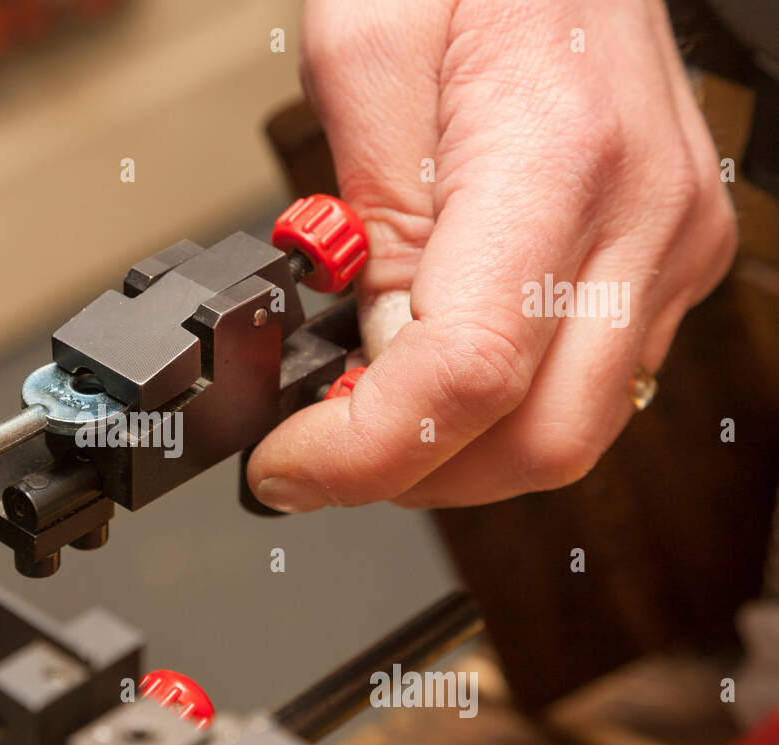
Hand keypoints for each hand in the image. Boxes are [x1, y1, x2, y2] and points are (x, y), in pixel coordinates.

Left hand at [248, 0, 736, 511]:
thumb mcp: (362, 54)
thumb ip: (364, 218)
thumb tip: (369, 348)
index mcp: (555, 159)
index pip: (467, 374)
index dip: (365, 452)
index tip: (289, 465)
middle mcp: (639, 217)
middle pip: (540, 441)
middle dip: (412, 475)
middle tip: (322, 449)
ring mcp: (668, 245)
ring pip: (572, 432)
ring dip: (459, 454)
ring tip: (376, 408)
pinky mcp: (670, 258)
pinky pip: (592, 383)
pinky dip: (505, 410)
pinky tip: (443, 372)